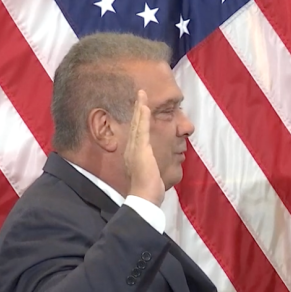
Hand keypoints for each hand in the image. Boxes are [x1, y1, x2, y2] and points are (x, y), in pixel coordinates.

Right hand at [123, 90, 164, 205]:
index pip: (137, 133)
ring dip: (139, 108)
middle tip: (140, 94)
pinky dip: (142, 117)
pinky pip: (141, 129)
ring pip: (137, 124)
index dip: (138, 120)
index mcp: (134, 154)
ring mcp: (135, 148)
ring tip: (141, 94)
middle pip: (135, 125)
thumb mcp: (151, 175)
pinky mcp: (141, 149)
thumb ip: (153, 169)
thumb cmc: (149, 190)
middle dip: (137, 109)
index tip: (141, 108)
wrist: (144, 197)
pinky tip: (144, 107)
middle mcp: (132, 149)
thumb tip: (158, 170)